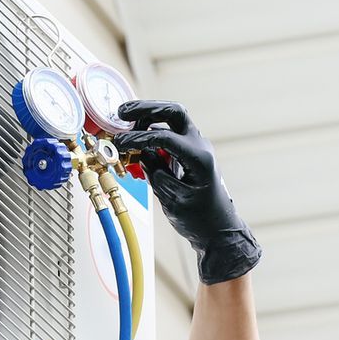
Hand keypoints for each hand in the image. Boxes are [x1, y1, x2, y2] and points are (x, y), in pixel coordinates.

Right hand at [114, 101, 261, 284]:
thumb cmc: (201, 219)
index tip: (120, 143)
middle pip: (173, 113)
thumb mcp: (173, 200)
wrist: (217, 230)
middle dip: (147, 109)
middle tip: (123, 112)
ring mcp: (195, 147)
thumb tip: (142, 154)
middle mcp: (199, 146)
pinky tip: (136, 142)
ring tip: (125, 127)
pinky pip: (169, 136)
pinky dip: (151, 134)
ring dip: (148, 119)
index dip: (139, 139)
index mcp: (198, 158)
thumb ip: (156, 174)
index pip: (164, 137)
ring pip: (171, 120)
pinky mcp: (188, 153)